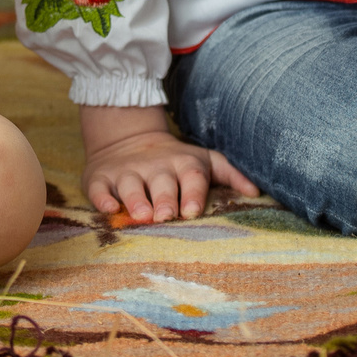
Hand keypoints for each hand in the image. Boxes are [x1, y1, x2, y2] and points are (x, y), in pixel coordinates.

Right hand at [80, 105, 258, 223]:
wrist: (127, 140)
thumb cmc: (175, 162)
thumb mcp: (204, 161)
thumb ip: (230, 174)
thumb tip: (257, 192)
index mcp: (182, 164)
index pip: (191, 176)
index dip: (192, 193)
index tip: (192, 211)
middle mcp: (155, 167)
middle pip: (161, 182)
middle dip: (164, 199)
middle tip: (165, 216)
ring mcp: (127, 171)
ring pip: (131, 185)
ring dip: (136, 199)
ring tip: (142, 216)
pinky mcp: (101, 178)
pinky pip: (100, 188)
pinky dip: (102, 198)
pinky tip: (108, 208)